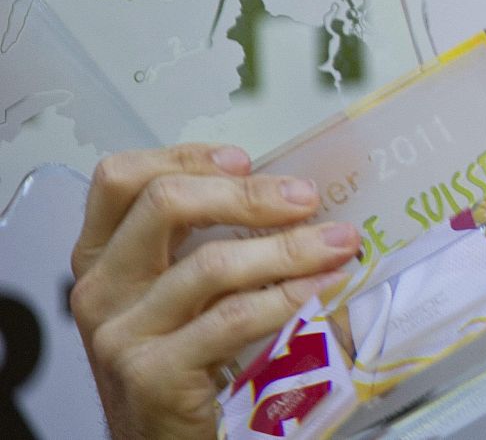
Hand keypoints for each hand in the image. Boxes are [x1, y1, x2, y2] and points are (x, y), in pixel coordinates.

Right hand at [69, 143, 359, 438]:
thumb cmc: (181, 359)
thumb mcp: (182, 291)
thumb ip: (208, 241)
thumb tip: (291, 193)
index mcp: (102, 257)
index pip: (121, 179)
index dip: (185, 157)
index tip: (245, 160)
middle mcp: (101, 290)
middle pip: (164, 205)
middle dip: (248, 194)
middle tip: (306, 198)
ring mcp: (121, 334)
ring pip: (209, 263)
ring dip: (287, 248)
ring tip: (337, 242)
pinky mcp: (152, 374)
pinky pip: (231, 319)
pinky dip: (287, 296)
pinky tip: (322, 286)